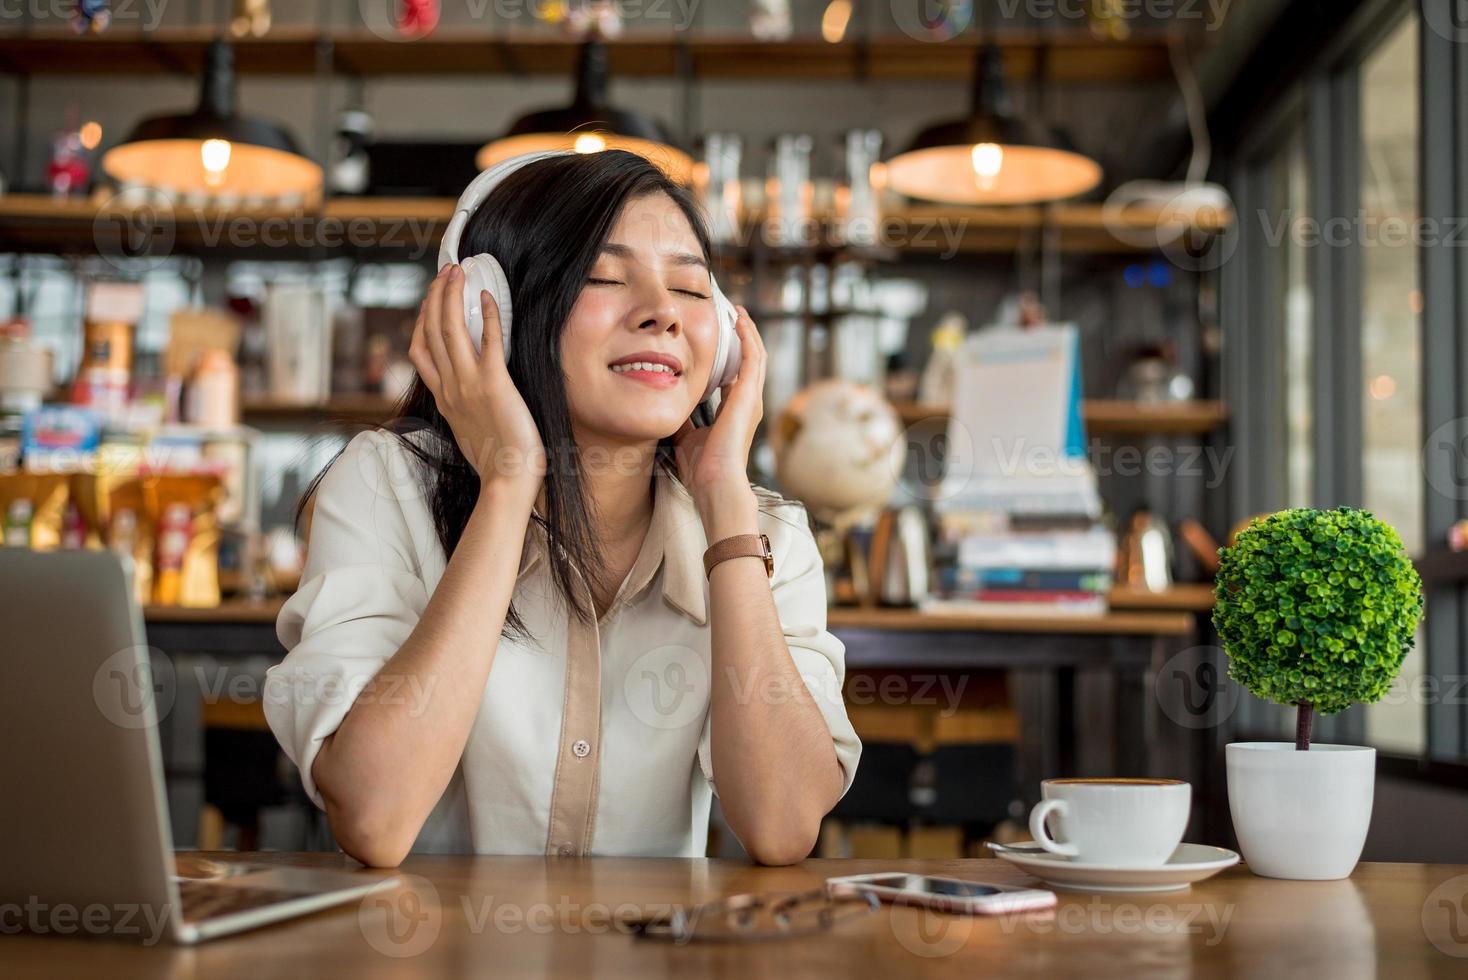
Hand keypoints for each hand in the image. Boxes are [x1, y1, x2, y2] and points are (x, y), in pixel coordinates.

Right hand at [409, 264, 543, 497]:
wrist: (507, 480)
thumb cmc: (496, 460)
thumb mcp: (467, 429)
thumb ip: (463, 406)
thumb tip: (469, 394)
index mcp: (442, 397)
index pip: (420, 351)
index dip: (422, 320)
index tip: (430, 301)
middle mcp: (450, 387)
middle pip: (431, 331)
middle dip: (435, 296)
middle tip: (445, 272)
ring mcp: (468, 385)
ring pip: (450, 329)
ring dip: (452, 296)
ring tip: (458, 272)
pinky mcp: (494, 385)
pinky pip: (488, 341)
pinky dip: (488, 316)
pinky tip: (489, 297)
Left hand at [673, 306, 764, 526]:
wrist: (714, 482)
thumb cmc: (701, 468)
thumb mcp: (687, 436)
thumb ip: (685, 419)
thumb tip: (669, 406)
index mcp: (736, 411)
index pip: (738, 375)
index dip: (732, 354)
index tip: (720, 337)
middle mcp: (748, 402)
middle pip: (752, 360)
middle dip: (743, 336)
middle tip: (732, 314)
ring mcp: (751, 399)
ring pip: (757, 355)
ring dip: (748, 331)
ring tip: (737, 311)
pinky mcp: (748, 396)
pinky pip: (753, 358)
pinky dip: (748, 337)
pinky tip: (738, 321)